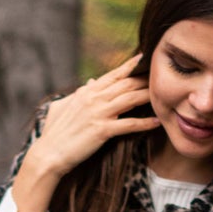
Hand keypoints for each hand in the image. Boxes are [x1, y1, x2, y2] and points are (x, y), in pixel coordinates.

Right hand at [11, 56, 157, 211]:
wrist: (49, 153)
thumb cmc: (53, 132)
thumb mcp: (62, 106)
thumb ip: (77, 94)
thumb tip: (88, 83)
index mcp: (86, 92)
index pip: (112, 75)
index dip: (129, 66)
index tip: (143, 58)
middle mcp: (93, 98)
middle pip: (125, 84)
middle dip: (144, 79)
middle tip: (161, 76)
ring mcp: (98, 113)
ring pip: (130, 99)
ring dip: (148, 96)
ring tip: (163, 95)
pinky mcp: (102, 130)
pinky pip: (129, 124)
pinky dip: (144, 123)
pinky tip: (157, 123)